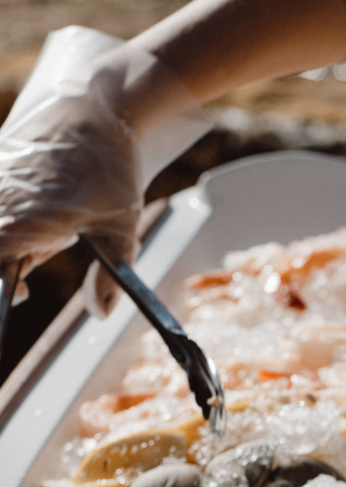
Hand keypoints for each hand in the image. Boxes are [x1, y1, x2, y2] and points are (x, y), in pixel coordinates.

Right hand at [0, 73, 141, 316]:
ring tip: (39, 237)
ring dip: (7, 237)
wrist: (99, 102)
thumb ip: (110, 278)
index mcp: (30, 221)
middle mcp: (3, 197)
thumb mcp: (121, 229)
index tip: (22, 292)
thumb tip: (99, 313)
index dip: (1, 285)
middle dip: (5, 263)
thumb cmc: (113, 167)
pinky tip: (35, 211)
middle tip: (25, 278)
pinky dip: (7, 210)